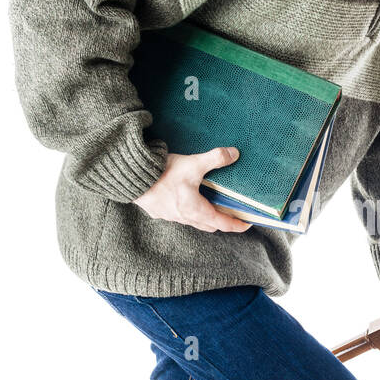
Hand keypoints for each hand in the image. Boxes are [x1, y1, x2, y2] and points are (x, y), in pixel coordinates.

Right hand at [132, 147, 252, 232]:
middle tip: (231, 212)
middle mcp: (184, 217)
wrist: (132, 178)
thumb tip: (234, 154)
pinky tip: (186, 198)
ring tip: (210, 204)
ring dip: (204, 216)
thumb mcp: (193, 164)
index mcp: (196, 210)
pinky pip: (179, 216)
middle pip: (209, 225)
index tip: (247, 223)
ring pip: (193, 222)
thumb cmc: (162, 174)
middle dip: (222, 221)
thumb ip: (215, 158)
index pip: (223, 223)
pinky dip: (188, 211)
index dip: (237, 225)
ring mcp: (170, 216)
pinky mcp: (159, 212)